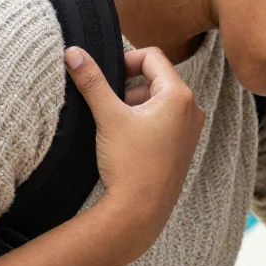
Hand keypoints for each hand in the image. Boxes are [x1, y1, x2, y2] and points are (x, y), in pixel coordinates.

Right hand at [65, 46, 203, 245]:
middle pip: (156, 78)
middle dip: (129, 87)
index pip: (152, 57)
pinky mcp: (183, 147)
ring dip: (135, 105)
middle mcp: (191, 110)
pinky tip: (128, 141)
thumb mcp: (108, 116)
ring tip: (117, 127)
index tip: (107, 78)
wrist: (139, 213)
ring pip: (159, 100)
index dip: (126, 60)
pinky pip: (164, 120)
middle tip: (110, 107)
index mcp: (179, 96)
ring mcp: (190, 130)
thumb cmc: (129, 164)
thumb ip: (92, 81)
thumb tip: (73, 52)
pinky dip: (145, 121)